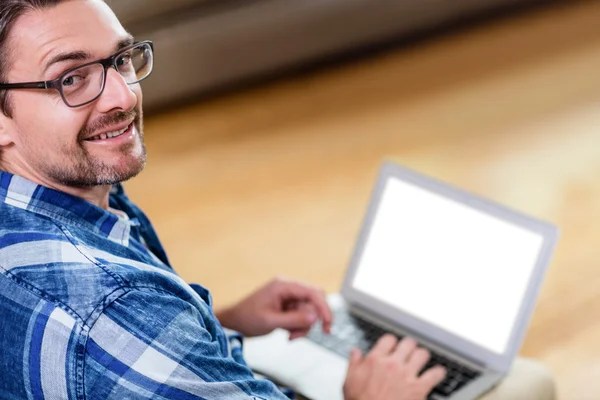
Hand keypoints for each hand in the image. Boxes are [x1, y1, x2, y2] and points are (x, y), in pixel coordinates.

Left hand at [216, 277, 331, 337]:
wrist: (233, 322)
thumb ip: (294, 319)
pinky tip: (288, 334)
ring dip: (303, 327)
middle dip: (311, 320)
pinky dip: (298, 327)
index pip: (312, 292)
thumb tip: (315, 317)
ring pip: (309, 311)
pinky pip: (302, 316)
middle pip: (314, 301)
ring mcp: (289, 297)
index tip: (328, 325)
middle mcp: (288, 288)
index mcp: (284, 285)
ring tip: (290, 337)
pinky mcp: (288, 306)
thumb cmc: (247, 318)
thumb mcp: (270, 321)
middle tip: (299, 335)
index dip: (323, 308)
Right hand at [343, 335, 446, 399]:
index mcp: (375, 360)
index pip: (389, 339)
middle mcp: (392, 364)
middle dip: (408, 347)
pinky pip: (435, 375)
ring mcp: (407, 375)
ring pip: (422, 354)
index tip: (392, 347)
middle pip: (407, 343)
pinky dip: (438, 373)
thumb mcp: (349, 381)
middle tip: (408, 351)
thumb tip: (355, 352)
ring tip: (421, 360)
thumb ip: (354, 363)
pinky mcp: (419, 388)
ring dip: (422, 356)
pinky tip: (438, 373)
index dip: (391, 343)